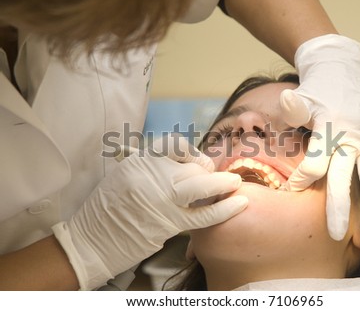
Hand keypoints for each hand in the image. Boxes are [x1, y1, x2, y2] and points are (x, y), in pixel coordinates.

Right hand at [52, 135, 246, 289]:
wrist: (93, 240)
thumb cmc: (108, 206)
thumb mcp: (125, 173)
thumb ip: (153, 164)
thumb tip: (185, 160)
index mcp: (140, 160)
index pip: (176, 144)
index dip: (192, 151)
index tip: (197, 160)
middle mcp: (153, 176)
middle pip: (193, 166)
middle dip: (208, 171)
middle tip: (215, 176)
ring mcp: (162, 200)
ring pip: (203, 186)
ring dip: (224, 184)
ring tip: (236, 182)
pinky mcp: (170, 223)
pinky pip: (205, 214)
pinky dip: (226, 209)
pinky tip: (240, 203)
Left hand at [280, 34, 359, 240]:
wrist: (343, 73)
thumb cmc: (318, 90)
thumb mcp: (303, 96)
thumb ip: (295, 106)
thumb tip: (284, 101)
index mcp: (331, 125)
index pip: (317, 161)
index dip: (303, 178)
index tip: (291, 190)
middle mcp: (353, 134)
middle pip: (346, 174)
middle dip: (340, 205)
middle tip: (335, 232)